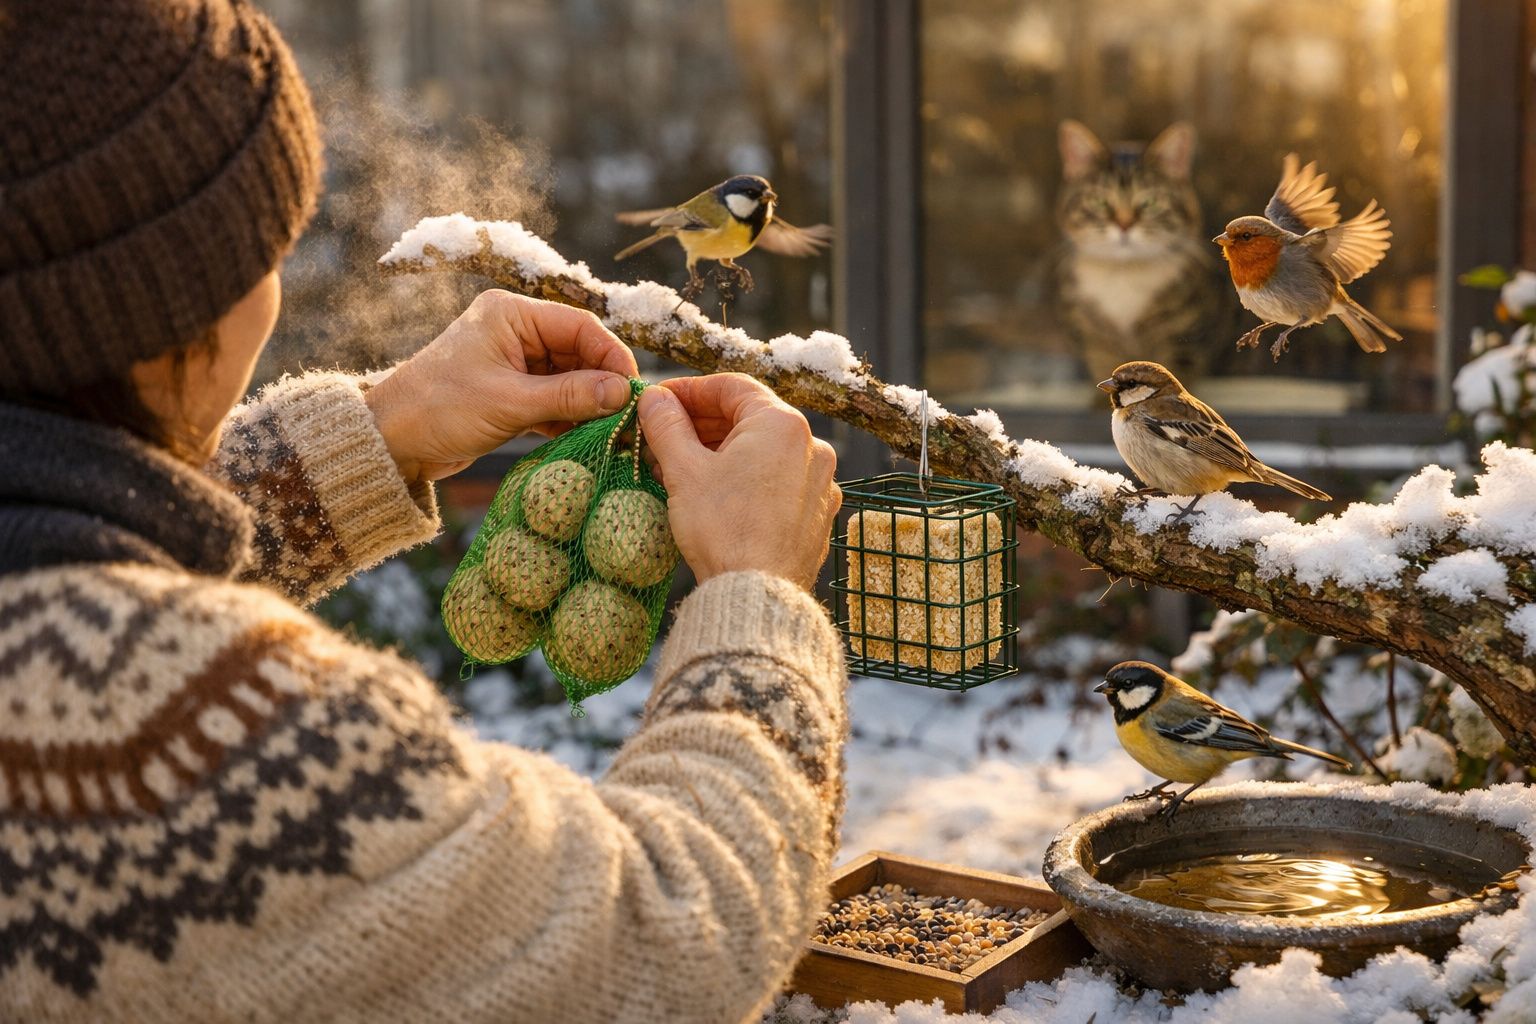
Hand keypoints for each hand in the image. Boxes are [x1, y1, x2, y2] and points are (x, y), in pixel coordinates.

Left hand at [365, 290, 638, 484]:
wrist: (390, 442)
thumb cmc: (439, 410)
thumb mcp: (510, 403)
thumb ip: (569, 396)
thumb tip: (623, 393)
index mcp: (512, 314)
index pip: (580, 326)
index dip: (612, 356)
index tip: (633, 390)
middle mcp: (516, 332)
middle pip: (579, 352)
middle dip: (603, 384)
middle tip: (630, 416)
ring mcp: (515, 364)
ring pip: (570, 379)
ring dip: (590, 405)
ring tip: (615, 431)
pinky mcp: (512, 394)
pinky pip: (555, 401)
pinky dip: (571, 419)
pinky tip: (589, 438)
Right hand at [639, 373, 839, 590]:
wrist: (757, 593)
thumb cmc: (723, 529)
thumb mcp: (684, 471)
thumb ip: (666, 426)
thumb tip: (653, 399)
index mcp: (782, 424)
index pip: (732, 387)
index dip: (690, 391)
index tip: (661, 402)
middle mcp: (812, 447)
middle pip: (750, 419)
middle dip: (703, 425)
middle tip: (665, 436)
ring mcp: (820, 482)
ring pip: (764, 452)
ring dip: (722, 453)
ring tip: (683, 468)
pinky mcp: (818, 514)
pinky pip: (779, 482)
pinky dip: (747, 479)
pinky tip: (716, 495)